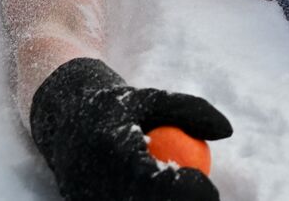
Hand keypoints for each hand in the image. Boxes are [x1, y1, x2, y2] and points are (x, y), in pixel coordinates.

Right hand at [31, 58, 232, 200]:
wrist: (62, 114)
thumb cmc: (118, 105)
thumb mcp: (153, 98)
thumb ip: (191, 111)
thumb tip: (227, 131)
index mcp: (111, 148)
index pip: (152, 180)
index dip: (183, 188)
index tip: (207, 185)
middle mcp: (93, 179)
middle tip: (206, 197)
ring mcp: (86, 197)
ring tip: (190, 193)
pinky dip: (145, 199)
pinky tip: (166, 195)